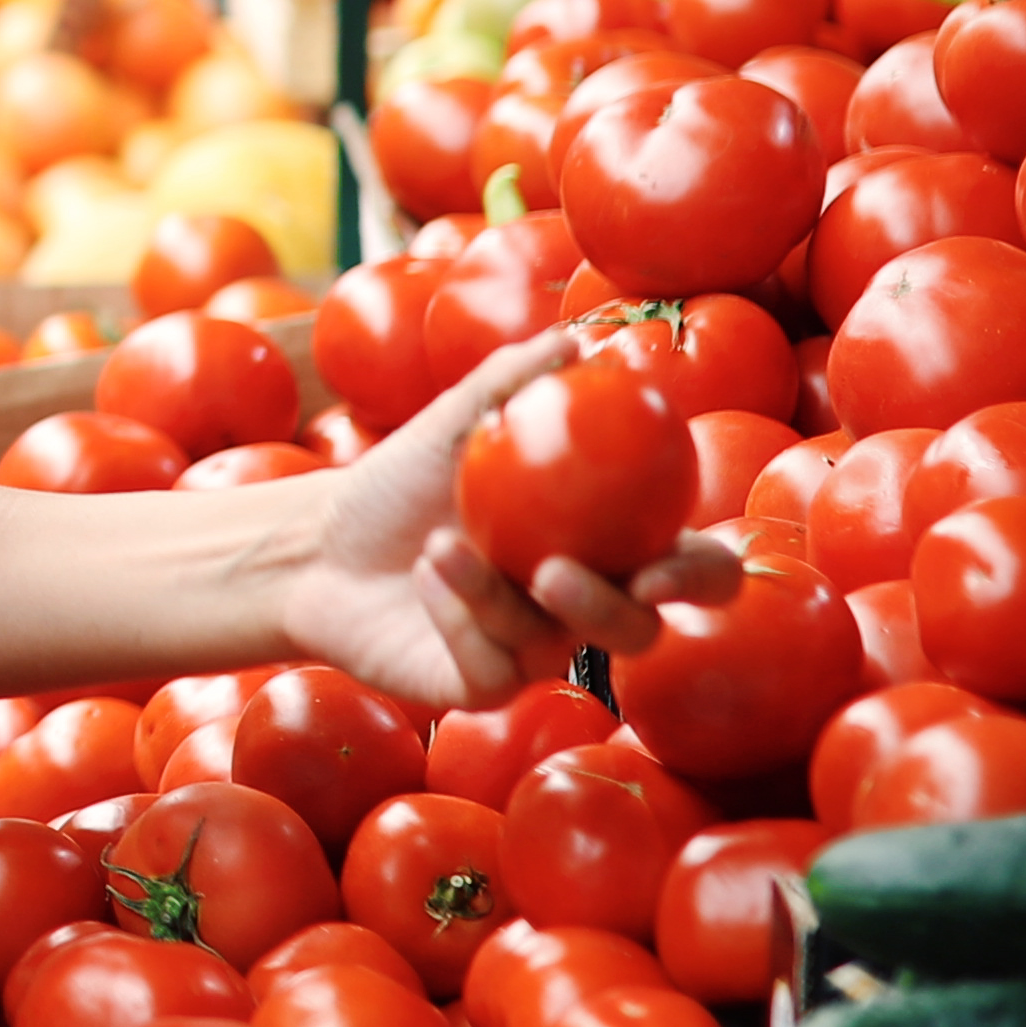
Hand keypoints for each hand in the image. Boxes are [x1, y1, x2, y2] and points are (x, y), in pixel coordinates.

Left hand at [275, 328, 742, 710]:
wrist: (320, 542)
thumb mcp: (452, 424)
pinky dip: (459, 612)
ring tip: (447, 543)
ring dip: (500, 596)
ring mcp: (534, 652)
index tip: (678, 549)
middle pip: (644, 630)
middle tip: (564, 574)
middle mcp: (582, 608)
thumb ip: (515, 384)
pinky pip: (491, 665)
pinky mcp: (481, 686)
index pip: (690, 569)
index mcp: (604, 547)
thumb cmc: (399, 484)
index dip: (705, 571)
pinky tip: (427, 571)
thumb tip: (576, 340)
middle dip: (624, 611)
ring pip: (556, 645)